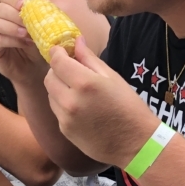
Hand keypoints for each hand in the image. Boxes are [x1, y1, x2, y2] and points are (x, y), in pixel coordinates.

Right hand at [0, 0, 48, 85]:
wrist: (35, 69)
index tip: (24, 4)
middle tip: (28, 22)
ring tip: (26, 33)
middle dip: (14, 14)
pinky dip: (11, 39)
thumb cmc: (38, 46)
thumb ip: (43, 14)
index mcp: (11, 11)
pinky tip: (23, 43)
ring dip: (11, 27)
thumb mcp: (44, 29)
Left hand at [44, 39, 157, 167]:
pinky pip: (56, 110)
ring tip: (76, 89)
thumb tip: (76, 42)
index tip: (59, 50)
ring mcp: (65, 118)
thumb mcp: (113, 78)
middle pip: (49, 78)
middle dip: (56, 70)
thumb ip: (90, 59)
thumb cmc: (129, 107)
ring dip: (58, 87)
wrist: (135, 144)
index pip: (57, 62)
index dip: (56, 53)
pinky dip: (62, 103)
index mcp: (85, 84)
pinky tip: (79, 106)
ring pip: (50, 94)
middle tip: (69, 69)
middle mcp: (71, 101)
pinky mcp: (64, 130)